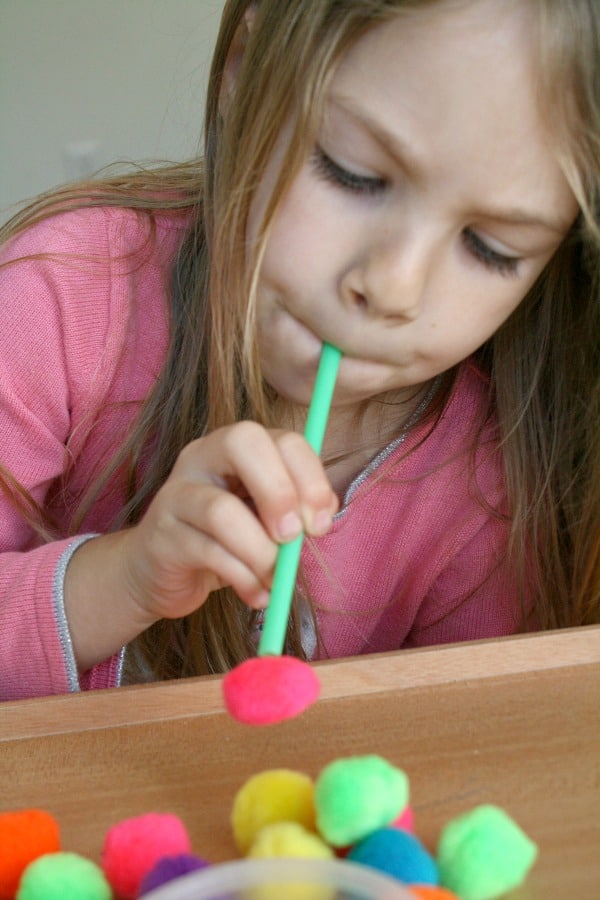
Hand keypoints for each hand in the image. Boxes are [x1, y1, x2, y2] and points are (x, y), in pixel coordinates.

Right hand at [120, 421, 338, 622]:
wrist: (160, 573)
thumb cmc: (224, 541)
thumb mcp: (266, 520)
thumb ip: (297, 510)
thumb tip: (323, 514)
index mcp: (237, 446)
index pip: (282, 439)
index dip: (310, 478)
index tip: (320, 524)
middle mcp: (202, 456)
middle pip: (243, 442)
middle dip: (279, 492)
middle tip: (293, 537)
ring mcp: (176, 492)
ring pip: (222, 510)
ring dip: (261, 553)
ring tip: (274, 579)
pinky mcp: (161, 535)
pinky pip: (209, 553)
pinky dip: (244, 579)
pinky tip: (256, 594)